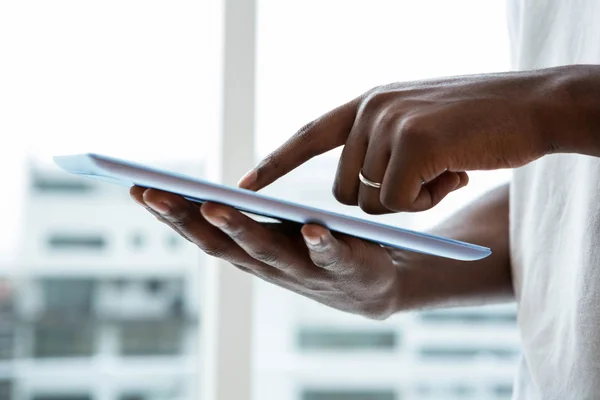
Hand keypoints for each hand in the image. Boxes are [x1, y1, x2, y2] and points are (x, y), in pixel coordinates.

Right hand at [130, 186, 402, 319]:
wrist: (374, 286)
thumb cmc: (315, 250)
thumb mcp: (273, 236)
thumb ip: (244, 221)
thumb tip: (201, 194)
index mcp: (251, 252)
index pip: (202, 233)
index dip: (169, 213)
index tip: (136, 187)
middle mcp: (270, 264)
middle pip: (221, 243)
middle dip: (185, 219)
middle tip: (154, 193)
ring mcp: (306, 270)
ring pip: (267, 251)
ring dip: (239, 229)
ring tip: (214, 205)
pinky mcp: (346, 268)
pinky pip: (330, 256)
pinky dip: (318, 243)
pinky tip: (308, 225)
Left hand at [238, 66, 576, 212]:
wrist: (534, 105)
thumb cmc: (477, 123)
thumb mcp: (418, 128)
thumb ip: (381, 149)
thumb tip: (357, 192)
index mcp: (367, 103)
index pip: (308, 136)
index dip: (276, 164)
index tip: (243, 186)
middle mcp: (370, 108)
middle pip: (346, 191)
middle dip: (382, 199)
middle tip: (427, 175)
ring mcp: (389, 122)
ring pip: (372, 202)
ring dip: (410, 198)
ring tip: (446, 167)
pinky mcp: (413, 142)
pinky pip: (398, 203)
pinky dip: (428, 200)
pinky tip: (455, 172)